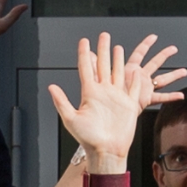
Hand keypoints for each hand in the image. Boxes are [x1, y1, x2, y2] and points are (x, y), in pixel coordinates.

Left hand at [47, 31, 186, 162]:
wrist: (107, 151)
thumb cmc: (88, 139)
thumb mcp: (71, 119)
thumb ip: (62, 102)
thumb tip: (51, 87)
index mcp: (90, 93)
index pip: (86, 68)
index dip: (85, 53)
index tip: (84, 40)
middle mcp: (103, 92)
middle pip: (103, 65)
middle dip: (103, 49)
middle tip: (103, 35)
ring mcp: (117, 98)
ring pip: (118, 73)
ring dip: (117, 60)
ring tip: (117, 47)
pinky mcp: (129, 106)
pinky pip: (133, 89)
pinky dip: (134, 80)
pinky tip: (135, 71)